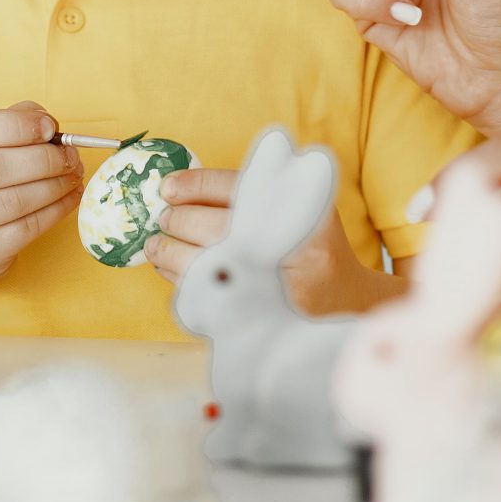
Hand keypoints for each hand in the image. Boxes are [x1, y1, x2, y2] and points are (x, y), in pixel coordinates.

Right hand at [0, 103, 84, 296]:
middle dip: (44, 158)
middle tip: (69, 154)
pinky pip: (25, 229)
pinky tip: (68, 198)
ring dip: (54, 184)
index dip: (17, 125)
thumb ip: (4, 123)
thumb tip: (45, 121)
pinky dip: (55, 210)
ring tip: (72, 174)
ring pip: (13, 200)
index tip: (48, 127)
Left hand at [144, 165, 376, 315]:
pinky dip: (180, 281)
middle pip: (209, 226)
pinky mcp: (255, 316)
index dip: (192, 185)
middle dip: (177, 220)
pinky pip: (204, 296)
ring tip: (158, 245)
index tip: (168, 188)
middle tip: (163, 218)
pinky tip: (173, 270)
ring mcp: (270, 285)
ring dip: (169, 252)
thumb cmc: (309, 245)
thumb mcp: (296, 204)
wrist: (342, 298)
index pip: (232, 187)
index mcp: (297, 207)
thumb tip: (178, 187)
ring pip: (199, 264)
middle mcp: (286, 246)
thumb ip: (252, 190)